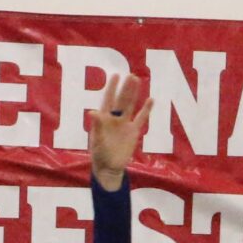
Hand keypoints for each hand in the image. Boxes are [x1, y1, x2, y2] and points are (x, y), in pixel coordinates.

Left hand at [87, 71, 152, 189]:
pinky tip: (150, 100)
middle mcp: (114, 118)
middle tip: (131, 75)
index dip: (111, 88)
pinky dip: (146, 110)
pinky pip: (141, 118)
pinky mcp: (133, 131)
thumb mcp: (97, 140)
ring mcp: (125, 124)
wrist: (110, 167)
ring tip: (138, 81)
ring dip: (134, 94)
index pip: (108, 100)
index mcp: (104, 119)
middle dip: (125, 88)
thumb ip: (97, 126)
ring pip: (130, 106)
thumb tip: (92, 111)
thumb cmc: (100, 154)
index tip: (115, 75)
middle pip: (121, 100)